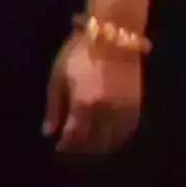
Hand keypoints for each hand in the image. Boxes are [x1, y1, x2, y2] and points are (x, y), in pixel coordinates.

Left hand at [45, 29, 142, 159]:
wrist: (113, 37)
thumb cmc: (79, 54)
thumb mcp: (58, 77)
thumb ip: (53, 107)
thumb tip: (49, 132)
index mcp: (83, 104)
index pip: (74, 136)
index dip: (66, 146)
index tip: (59, 147)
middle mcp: (105, 111)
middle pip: (93, 142)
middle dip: (81, 149)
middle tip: (72, 150)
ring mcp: (123, 110)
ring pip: (112, 140)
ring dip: (99, 147)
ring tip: (89, 147)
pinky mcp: (137, 105)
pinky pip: (128, 131)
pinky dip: (117, 139)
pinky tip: (109, 138)